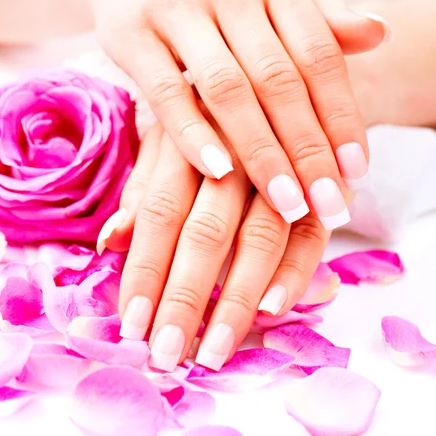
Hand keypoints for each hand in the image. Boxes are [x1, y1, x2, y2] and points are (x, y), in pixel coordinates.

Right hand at [83, 0, 388, 228]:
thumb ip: (318, 13)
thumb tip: (378, 34)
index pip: (319, 56)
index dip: (342, 116)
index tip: (357, 171)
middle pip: (279, 80)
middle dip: (308, 149)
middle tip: (330, 204)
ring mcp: (176, 7)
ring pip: (229, 90)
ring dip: (261, 153)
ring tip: (287, 205)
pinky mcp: (129, 31)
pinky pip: (167, 92)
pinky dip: (194, 136)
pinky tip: (219, 175)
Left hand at [97, 120, 330, 371]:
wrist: (285, 82)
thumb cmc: (213, 123)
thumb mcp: (171, 143)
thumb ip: (144, 191)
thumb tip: (110, 244)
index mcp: (189, 139)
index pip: (161, 211)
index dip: (145, 269)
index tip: (131, 324)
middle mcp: (236, 153)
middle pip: (207, 231)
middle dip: (185, 296)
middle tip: (166, 353)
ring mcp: (285, 169)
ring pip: (261, 238)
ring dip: (237, 298)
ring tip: (214, 349)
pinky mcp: (325, 186)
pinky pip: (311, 235)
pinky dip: (294, 273)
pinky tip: (273, 309)